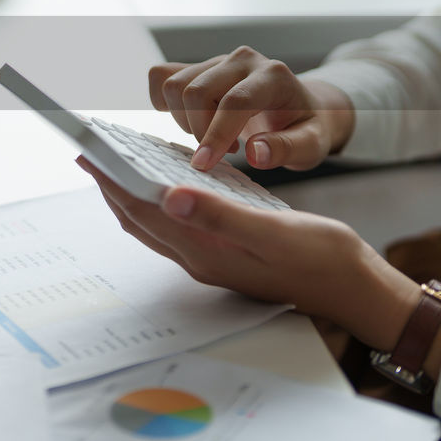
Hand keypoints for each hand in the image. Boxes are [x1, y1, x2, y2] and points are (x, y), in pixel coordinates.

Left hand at [78, 157, 422, 353]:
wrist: (352, 286)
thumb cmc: (320, 258)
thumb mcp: (272, 231)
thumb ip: (221, 216)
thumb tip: (170, 197)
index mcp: (205, 252)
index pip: (143, 211)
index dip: (111, 181)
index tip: (87, 154)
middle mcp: (200, 258)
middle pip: (139, 218)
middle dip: (111, 186)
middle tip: (89, 155)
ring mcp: (211, 258)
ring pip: (156, 223)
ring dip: (132, 194)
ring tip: (117, 165)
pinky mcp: (225, 252)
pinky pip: (178, 223)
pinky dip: (162, 200)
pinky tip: (168, 181)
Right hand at [149, 48, 354, 171]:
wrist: (299, 108)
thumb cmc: (304, 129)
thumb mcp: (310, 146)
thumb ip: (286, 149)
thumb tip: (256, 154)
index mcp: (273, 75)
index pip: (234, 101)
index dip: (216, 134)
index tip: (203, 165)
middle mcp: (243, 60)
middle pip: (196, 91)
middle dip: (199, 131)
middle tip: (225, 153)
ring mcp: (218, 60)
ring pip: (174, 85)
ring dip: (183, 120)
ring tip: (213, 138)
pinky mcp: (199, 67)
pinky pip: (161, 76)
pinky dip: (163, 103)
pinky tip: (189, 122)